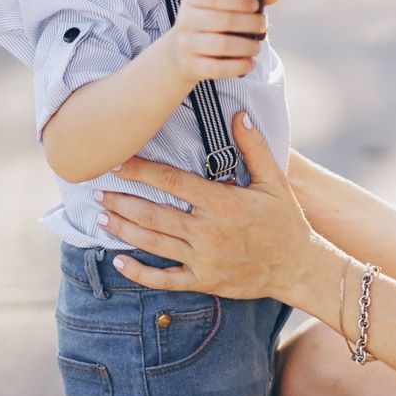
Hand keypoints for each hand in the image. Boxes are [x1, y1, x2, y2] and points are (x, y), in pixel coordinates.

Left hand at [98, 111, 316, 301]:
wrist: (298, 267)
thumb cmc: (286, 221)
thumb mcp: (275, 181)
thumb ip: (254, 148)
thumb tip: (240, 115)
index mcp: (222, 203)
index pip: (172, 181)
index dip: (142, 170)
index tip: (118, 163)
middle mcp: (208, 232)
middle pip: (153, 213)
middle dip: (121, 202)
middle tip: (97, 192)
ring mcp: (203, 259)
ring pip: (153, 242)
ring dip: (123, 229)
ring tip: (101, 218)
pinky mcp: (203, 280)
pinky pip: (164, 279)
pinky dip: (139, 273)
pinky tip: (119, 263)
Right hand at [164, 0, 278, 83]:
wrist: (181, 52)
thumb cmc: (210, 22)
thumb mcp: (223, 6)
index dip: (239, 0)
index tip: (256, 5)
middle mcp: (185, 20)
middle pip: (224, 21)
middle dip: (251, 24)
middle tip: (263, 26)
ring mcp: (186, 44)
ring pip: (223, 45)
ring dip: (248, 46)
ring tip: (257, 46)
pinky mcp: (191, 66)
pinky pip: (219, 68)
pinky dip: (240, 66)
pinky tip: (250, 63)